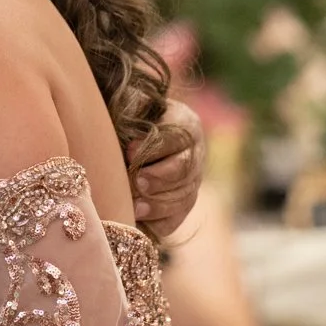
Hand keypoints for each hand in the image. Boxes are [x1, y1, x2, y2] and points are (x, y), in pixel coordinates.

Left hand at [130, 99, 205, 234]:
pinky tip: (141, 221)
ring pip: (183, 197)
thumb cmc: (133, 116)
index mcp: (186, 125)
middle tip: (137, 182)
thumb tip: (132, 110)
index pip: (178, 137)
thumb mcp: (135, 104)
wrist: (138, 135)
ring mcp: (192, 182)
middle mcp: (195, 154)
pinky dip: (159, 221)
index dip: (156, 147)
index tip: (130, 151)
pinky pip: (176, 218)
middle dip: (159, 178)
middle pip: (184, 171)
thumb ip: (135, 105)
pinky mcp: (182, 205)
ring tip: (135, 207)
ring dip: (158, 204)